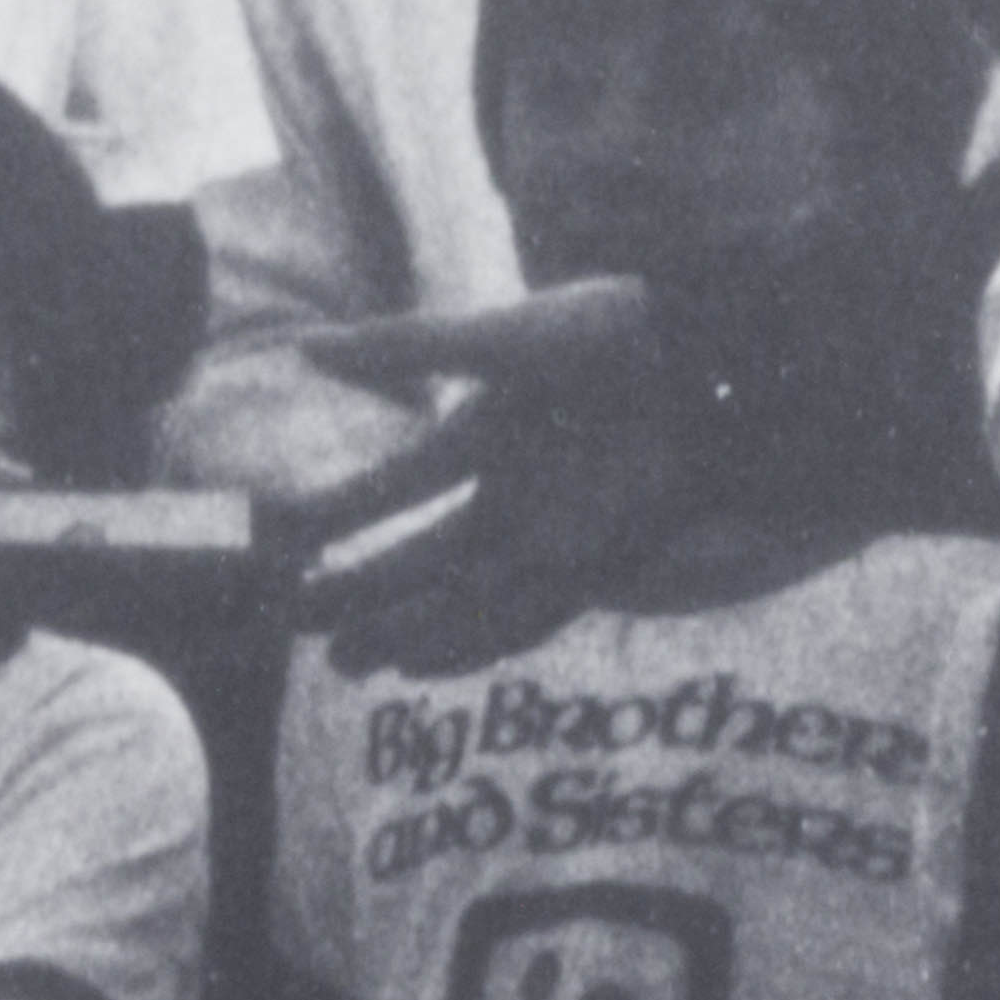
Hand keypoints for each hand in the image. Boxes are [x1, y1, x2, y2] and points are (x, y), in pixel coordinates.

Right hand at [266, 282, 721, 676]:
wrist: (711, 363)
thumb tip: (305, 349)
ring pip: (463, 598)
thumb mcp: (500, 339)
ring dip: (407, 629)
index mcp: (486, 429)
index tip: (287, 542)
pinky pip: (523, 618)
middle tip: (299, 629)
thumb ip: (406, 348)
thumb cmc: (613, 333)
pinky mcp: (598, 562)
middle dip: (362, 594)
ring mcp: (553, 531)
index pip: (397, 486)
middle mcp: (513, 490)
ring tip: (346, 662)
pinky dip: (470, 644)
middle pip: (422, 557)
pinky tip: (421, 665)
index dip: (343, 514)